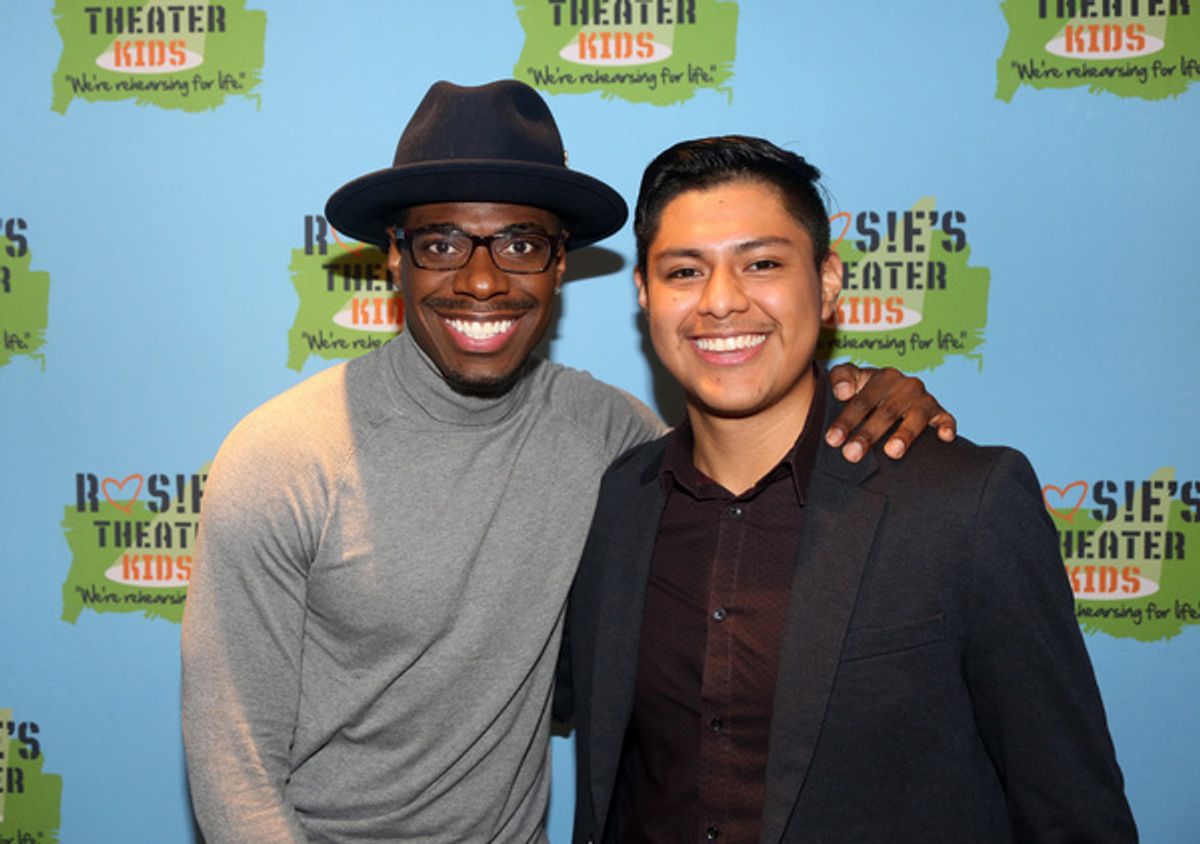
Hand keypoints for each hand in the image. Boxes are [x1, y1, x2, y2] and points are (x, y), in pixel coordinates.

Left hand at [825, 365, 955, 462]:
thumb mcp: (850, 379)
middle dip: (868, 434)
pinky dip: (947, 426)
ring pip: (915, 418)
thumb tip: (843, 391)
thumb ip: (841, 378)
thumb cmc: (864, 390)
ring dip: (904, 435)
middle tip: (852, 454)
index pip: (862, 401)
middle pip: (886, 412)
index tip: (832, 440)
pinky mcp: (939, 413)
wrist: (890, 393)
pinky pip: (946, 419)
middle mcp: (906, 386)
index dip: (846, 420)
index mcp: (883, 377)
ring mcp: (924, 400)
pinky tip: (945, 438)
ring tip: (891, 452)